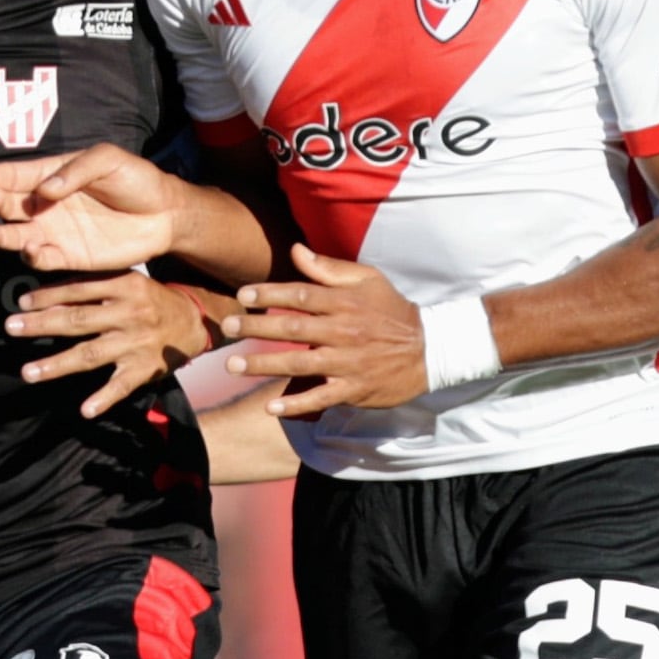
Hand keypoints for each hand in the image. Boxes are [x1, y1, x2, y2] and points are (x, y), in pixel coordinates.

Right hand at [0, 145, 184, 272]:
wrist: (164, 214)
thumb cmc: (136, 179)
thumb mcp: (107, 160)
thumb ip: (75, 171)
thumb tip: (45, 190)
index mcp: (51, 175)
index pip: (16, 175)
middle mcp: (46, 204)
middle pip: (9, 205)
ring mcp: (54, 232)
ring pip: (16, 235)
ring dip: (1, 235)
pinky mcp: (67, 256)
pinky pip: (41, 259)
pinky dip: (32, 257)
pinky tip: (32, 251)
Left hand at [6, 272, 217, 417]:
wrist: (195, 321)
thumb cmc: (152, 300)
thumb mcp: (129, 281)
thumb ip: (95, 285)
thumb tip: (51, 294)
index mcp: (124, 287)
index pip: (79, 290)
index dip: (48, 296)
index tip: (22, 303)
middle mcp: (129, 314)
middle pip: (78, 321)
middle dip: (41, 325)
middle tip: (11, 328)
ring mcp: (136, 344)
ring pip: (91, 355)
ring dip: (57, 364)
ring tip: (29, 372)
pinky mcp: (146, 369)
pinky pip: (121, 386)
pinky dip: (104, 399)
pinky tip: (85, 410)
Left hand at [224, 246, 431, 415]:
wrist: (430, 349)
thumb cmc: (392, 311)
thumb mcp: (368, 280)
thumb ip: (329, 268)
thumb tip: (296, 250)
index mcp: (345, 302)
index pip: (300, 295)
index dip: (268, 295)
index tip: (242, 296)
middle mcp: (344, 330)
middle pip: (293, 327)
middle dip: (256, 327)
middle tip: (227, 327)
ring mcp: (348, 362)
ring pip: (300, 363)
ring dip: (265, 364)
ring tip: (234, 365)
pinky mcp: (354, 388)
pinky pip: (321, 397)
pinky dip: (296, 404)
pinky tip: (270, 407)